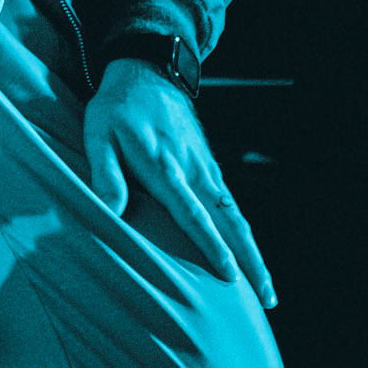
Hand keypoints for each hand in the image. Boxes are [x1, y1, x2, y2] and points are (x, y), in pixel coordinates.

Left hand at [82, 58, 277, 307]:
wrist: (147, 71)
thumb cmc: (117, 107)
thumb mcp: (99, 134)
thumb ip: (105, 173)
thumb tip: (110, 212)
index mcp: (165, 167)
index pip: (192, 213)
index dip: (211, 244)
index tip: (229, 273)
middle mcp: (193, 171)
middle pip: (229, 221)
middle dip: (249, 260)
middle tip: (267, 297)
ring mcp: (205, 168)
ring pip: (235, 215)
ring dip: (252, 251)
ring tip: (266, 288)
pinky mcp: (208, 165)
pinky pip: (230, 203)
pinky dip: (243, 231)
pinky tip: (249, 253)